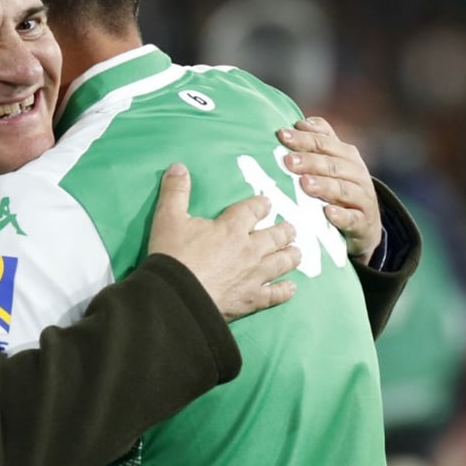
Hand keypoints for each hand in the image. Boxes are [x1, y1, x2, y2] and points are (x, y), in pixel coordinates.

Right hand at [148, 163, 299, 320]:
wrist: (175, 297)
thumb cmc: (172, 256)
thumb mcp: (167, 218)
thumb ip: (175, 191)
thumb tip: (178, 166)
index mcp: (231, 228)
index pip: (254, 210)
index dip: (262, 204)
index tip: (267, 203)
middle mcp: (249, 250)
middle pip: (275, 236)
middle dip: (284, 230)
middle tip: (290, 228)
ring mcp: (254, 276)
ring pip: (282, 262)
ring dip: (291, 255)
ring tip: (297, 251)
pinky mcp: (251, 300)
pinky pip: (275, 295)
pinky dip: (285, 290)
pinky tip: (291, 287)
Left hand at [277, 116, 380, 262]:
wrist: (365, 225)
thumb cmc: (340, 188)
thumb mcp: (333, 163)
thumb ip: (321, 141)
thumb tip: (300, 122)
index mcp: (347, 155)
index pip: (324, 142)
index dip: (304, 138)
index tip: (281, 135)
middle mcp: (357, 173)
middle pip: (332, 164)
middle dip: (310, 161)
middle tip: (288, 161)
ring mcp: (363, 198)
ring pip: (343, 189)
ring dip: (324, 185)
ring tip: (305, 184)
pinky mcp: (364, 222)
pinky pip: (353, 218)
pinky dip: (341, 215)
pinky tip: (328, 213)